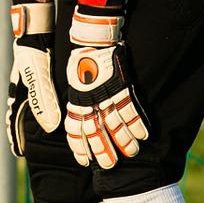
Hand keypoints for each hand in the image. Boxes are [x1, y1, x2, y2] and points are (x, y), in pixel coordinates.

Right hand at [6, 0, 60, 157]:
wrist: (37, 25)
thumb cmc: (34, 52)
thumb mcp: (38, 77)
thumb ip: (43, 101)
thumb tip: (50, 127)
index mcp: (17, 92)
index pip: (13, 119)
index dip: (16, 135)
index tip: (18, 152)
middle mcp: (23, 88)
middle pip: (21, 113)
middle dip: (23, 129)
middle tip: (27, 145)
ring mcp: (33, 80)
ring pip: (35, 104)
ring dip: (38, 117)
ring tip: (45, 130)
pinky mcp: (44, 72)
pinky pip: (47, 91)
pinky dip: (50, 102)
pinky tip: (61, 105)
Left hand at [63, 8, 149, 168]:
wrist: (91, 37)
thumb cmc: (79, 60)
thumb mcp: (68, 82)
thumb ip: (69, 102)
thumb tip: (59, 122)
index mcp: (75, 100)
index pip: (75, 130)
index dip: (79, 147)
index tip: (84, 162)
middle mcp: (89, 100)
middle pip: (95, 131)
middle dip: (103, 150)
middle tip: (110, 165)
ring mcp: (105, 93)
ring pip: (115, 123)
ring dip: (124, 140)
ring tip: (132, 152)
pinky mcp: (120, 84)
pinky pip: (130, 107)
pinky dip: (137, 122)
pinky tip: (144, 135)